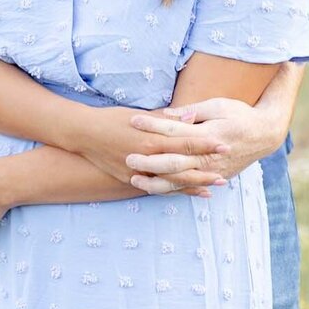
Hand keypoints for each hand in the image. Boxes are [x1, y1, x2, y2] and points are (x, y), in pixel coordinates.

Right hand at [78, 106, 226, 195]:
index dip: (206, 145)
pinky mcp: (130, 180)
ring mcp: (138, 172)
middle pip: (182, 167)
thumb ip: (167, 119)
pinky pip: (157, 188)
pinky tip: (189, 193)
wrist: (84, 134)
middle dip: (204, 171)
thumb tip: (191, 116)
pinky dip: (174, 191)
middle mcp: (147, 158)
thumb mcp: (140, 115)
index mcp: (151, 138)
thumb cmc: (113, 119)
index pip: (185, 142)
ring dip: (193, 185)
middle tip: (224, 174)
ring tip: (213, 188)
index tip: (225, 145)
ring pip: (171, 182)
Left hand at [125, 97, 276, 193]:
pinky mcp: (213, 178)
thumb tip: (170, 114)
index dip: (153, 125)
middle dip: (149, 161)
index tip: (134, 120)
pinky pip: (188, 188)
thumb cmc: (240, 114)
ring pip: (179, 181)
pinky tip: (153, 190)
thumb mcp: (218, 105)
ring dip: (155, 182)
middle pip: (174, 161)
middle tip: (128, 157)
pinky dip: (171, 190)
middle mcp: (209, 156)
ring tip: (134, 180)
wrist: (264, 135)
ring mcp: (211, 171)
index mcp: (209, 134)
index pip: (175, 131)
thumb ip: (193, 111)